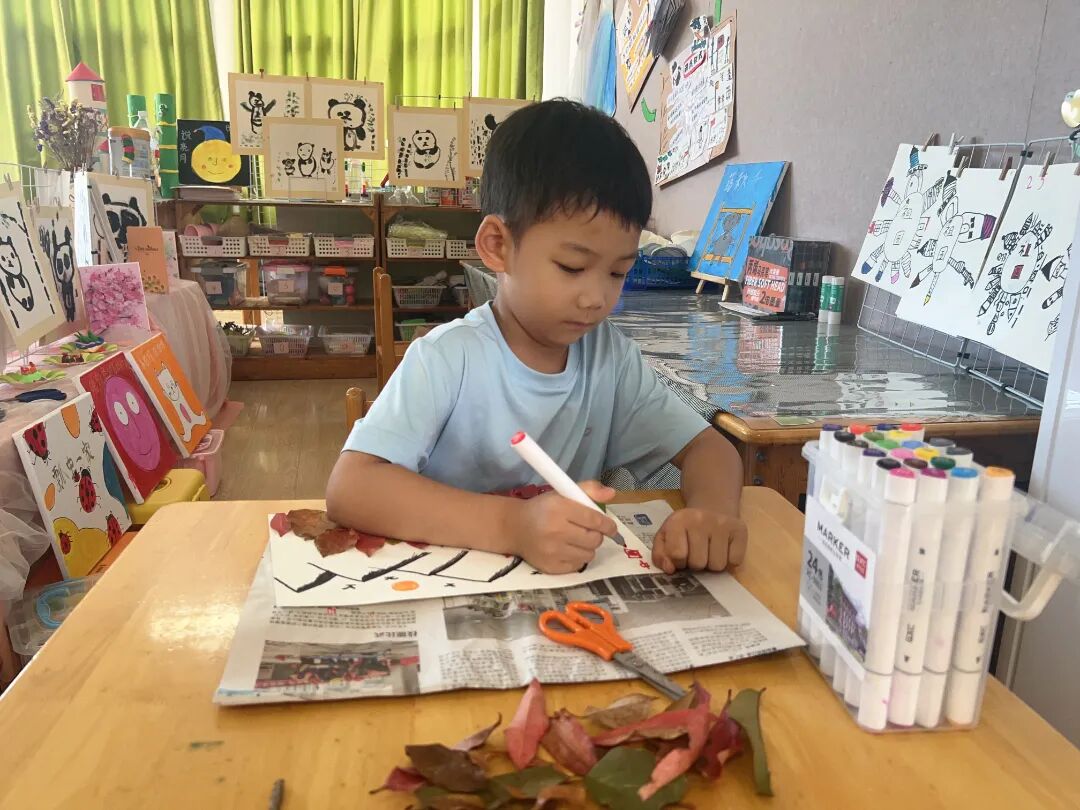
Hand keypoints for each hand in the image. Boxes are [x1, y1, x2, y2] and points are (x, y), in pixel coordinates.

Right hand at [502, 481, 618, 573]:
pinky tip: (568, 549)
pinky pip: (578, 566)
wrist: (515, 527)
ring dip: (588, 547)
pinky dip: (578, 558)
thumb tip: (611, 494)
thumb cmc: (543, 508)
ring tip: (577, 540)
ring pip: (589, 555)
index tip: (610, 527)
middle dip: (596, 535)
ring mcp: (552, 551)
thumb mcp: (563, 493)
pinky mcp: (550, 567)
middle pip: (595, 539)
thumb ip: (588, 490)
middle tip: (588, 531)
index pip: (595, 520)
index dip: (608, 525)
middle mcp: (556, 530)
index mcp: (560, 508)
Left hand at [652, 508, 747, 573]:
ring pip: (718, 565)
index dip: (679, 562)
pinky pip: (735, 562)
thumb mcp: (666, 536)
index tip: (681, 556)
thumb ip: (660, 554)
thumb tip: (669, 569)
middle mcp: (700, 519)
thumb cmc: (686, 527)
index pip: (677, 555)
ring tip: (710, 550)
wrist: (712, 506)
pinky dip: (730, 560)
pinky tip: (724, 548)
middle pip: (699, 563)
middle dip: (696, 564)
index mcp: (678, 521)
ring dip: (713, 564)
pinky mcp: (740, 530)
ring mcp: (722, 524)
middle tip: (697, 552)